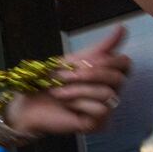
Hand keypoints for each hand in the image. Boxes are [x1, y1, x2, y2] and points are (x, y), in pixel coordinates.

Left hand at [4, 27, 128, 135]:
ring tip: (58, 92)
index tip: (83, 61)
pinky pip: (101, 110)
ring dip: (78, 89)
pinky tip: (66, 105)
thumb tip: (121, 27)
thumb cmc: (49, 82)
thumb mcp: (73, 60)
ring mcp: (105, 108)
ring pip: (108, 93)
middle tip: (62, 77)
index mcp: (107, 74)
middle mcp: (110, 91)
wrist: (27, 103)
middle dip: (88, 74)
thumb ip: (100, 47)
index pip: (125, 63)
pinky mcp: (98, 124)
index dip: (107, 60)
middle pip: (118, 77)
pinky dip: (78, 103)